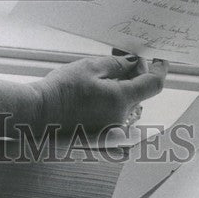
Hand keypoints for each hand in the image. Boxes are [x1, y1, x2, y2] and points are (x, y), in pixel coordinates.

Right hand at [36, 54, 167, 132]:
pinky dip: (111, 103)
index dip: (159, 69)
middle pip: (139, 94)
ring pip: (127, 104)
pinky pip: (116, 116)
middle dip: (134, 76)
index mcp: (120, 100)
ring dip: (122, 90)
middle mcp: (121, 120)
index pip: (153, 84)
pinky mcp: (102, 137)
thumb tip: (134, 63)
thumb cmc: (60, 91)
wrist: (38, 115)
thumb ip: (117, 64)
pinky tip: (93, 94)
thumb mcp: (89, 67)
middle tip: (119, 60)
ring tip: (100, 77)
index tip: (160, 60)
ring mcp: (112, 131)